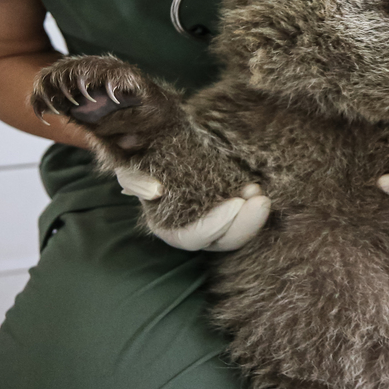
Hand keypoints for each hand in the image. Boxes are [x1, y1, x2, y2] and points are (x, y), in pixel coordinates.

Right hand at [116, 168, 271, 251]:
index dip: (216, 226)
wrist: (151, 147)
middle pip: (223, 241)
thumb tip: (155, 191)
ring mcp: (211, 221)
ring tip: (259, 192)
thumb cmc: (138, 160)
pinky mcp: (225, 207)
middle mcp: (191, 230)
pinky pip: (242, 217)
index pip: (194, 238)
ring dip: (253, 217)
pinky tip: (255, 187)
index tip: (236, 203)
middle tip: (260, 200)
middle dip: (245, 225)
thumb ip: (136, 180)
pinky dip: (251, 206)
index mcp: (167, 227)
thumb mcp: (128, 168)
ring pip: (236, 232)